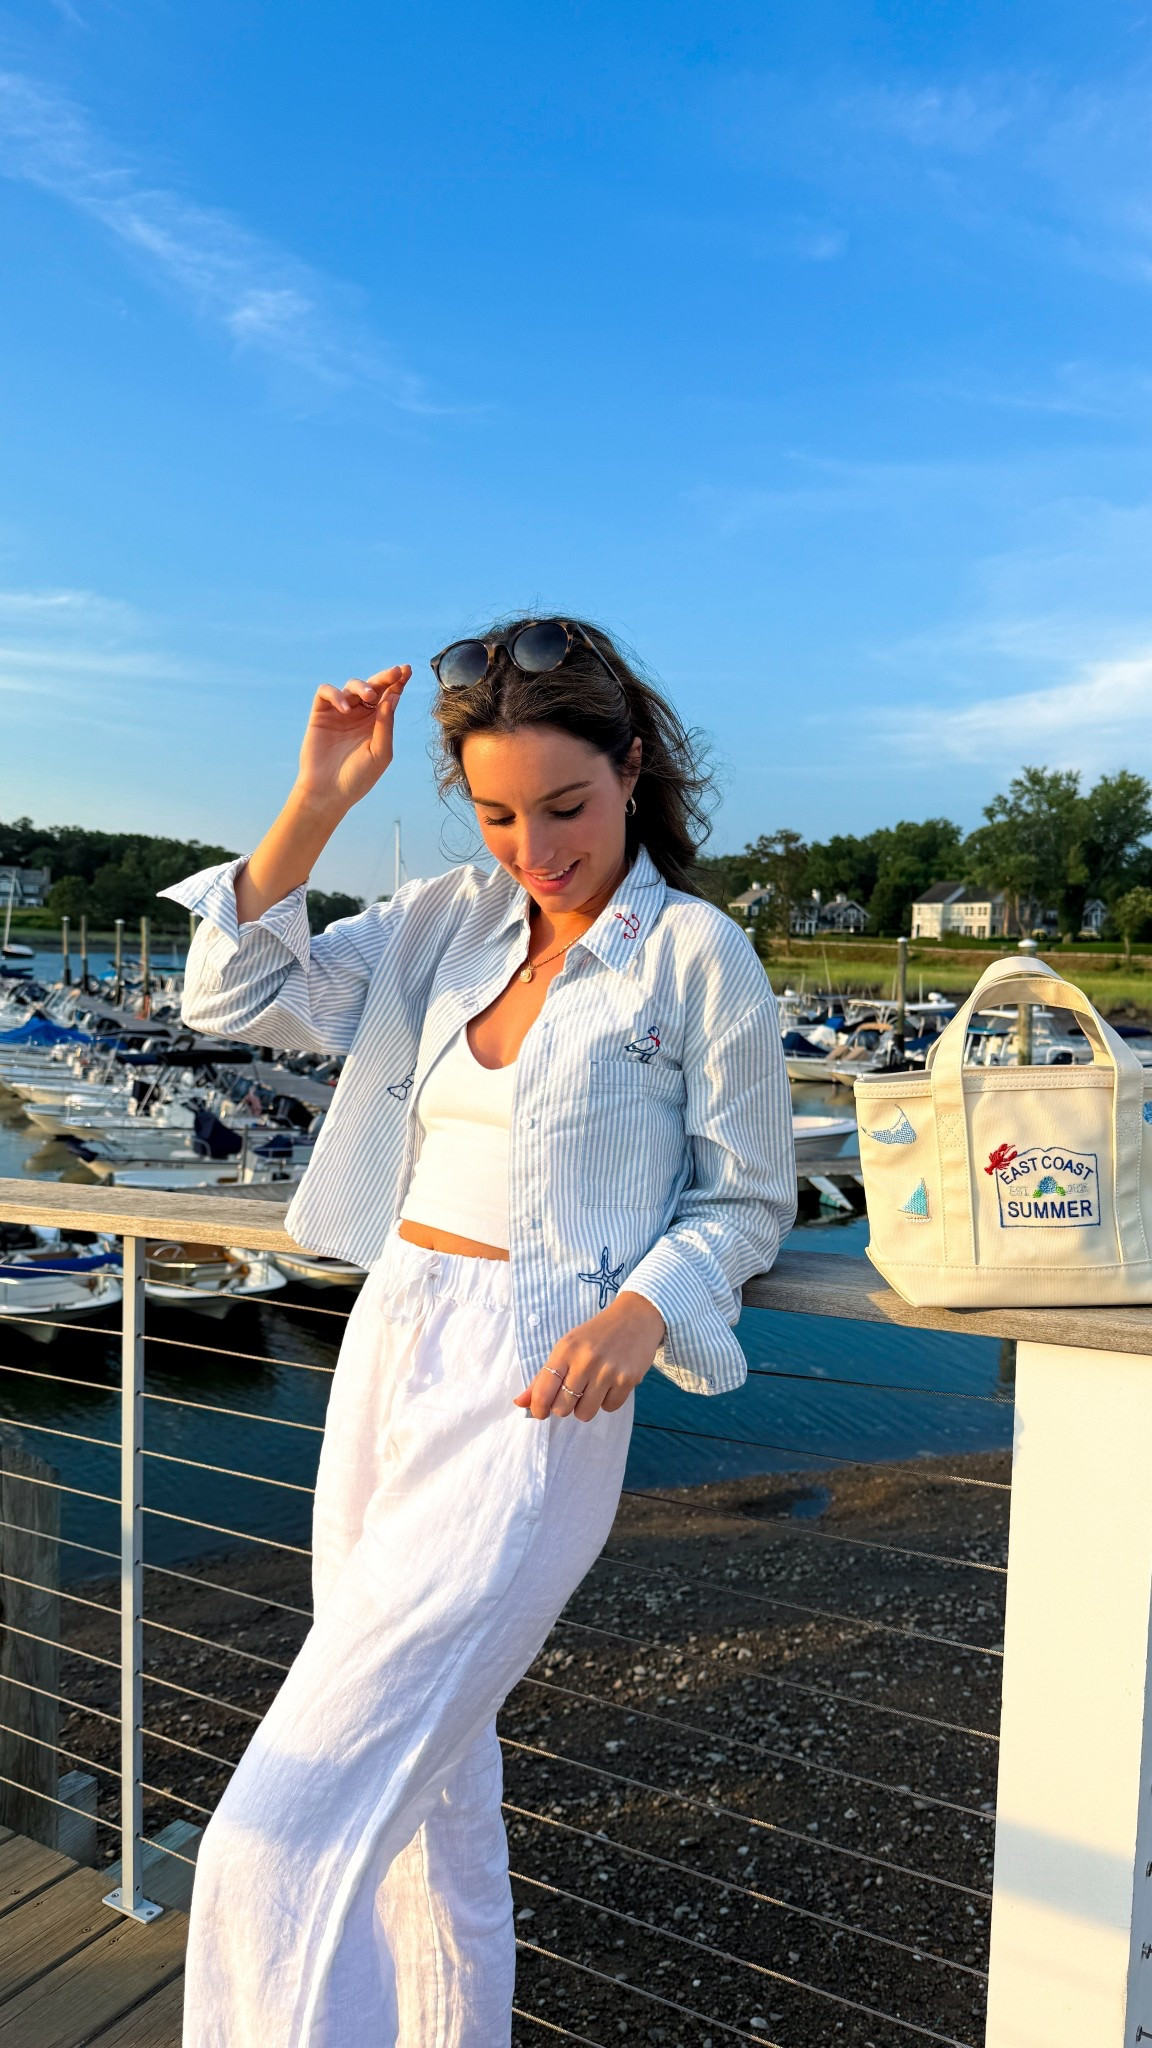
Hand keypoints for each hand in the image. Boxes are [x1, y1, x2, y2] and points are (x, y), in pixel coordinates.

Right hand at [296, 665, 410, 813]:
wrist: (328, 793)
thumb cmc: (358, 778)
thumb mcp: (380, 753)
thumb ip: (386, 725)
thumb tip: (394, 697)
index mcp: (378, 723)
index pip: (390, 696)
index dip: (398, 682)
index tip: (407, 671)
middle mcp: (360, 715)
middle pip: (373, 686)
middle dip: (385, 677)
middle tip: (395, 672)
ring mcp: (340, 713)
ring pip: (351, 685)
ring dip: (362, 686)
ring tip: (369, 697)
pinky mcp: (320, 714)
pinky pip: (326, 692)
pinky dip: (336, 694)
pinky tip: (345, 708)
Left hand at [514, 1291, 665, 1421]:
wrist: (636, 1317)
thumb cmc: (596, 1334)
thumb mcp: (567, 1347)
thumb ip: (543, 1377)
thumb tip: (520, 1403)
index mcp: (566, 1350)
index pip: (544, 1390)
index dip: (538, 1407)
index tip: (540, 1412)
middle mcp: (585, 1361)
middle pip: (562, 1408)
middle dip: (564, 1407)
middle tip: (571, 1394)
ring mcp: (608, 1371)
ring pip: (585, 1413)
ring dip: (585, 1407)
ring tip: (591, 1389)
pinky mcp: (628, 1380)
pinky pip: (609, 1408)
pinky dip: (607, 1402)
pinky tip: (610, 1385)